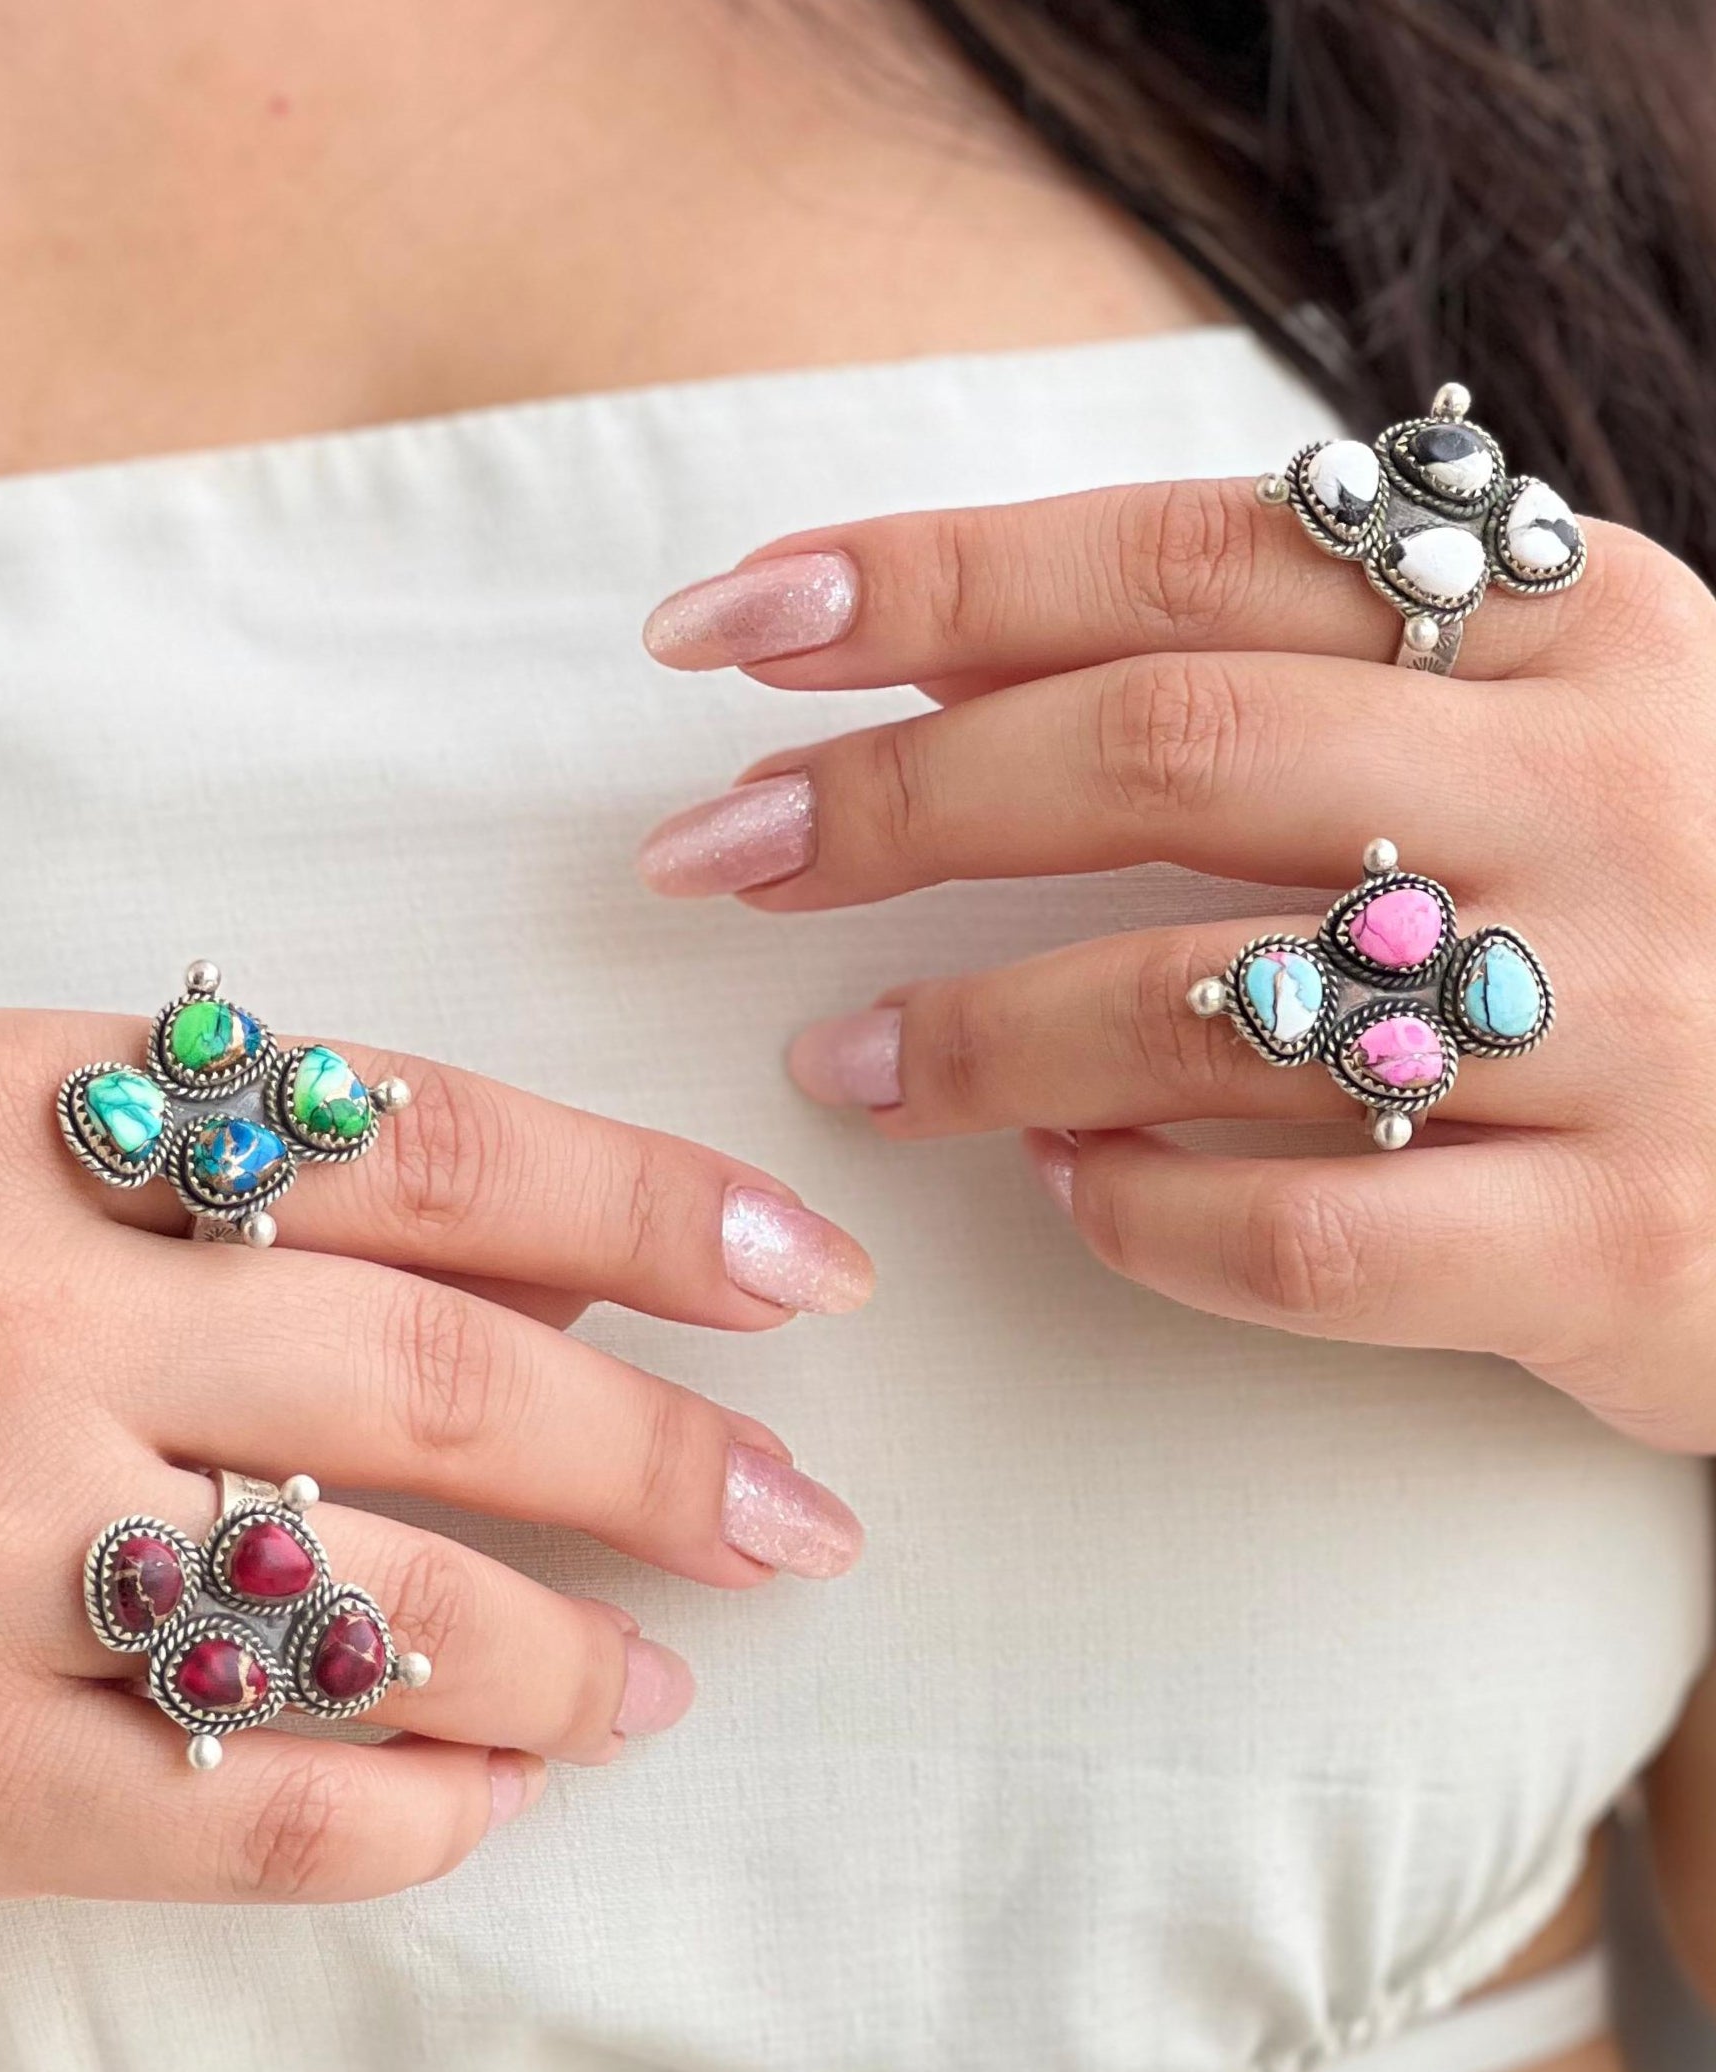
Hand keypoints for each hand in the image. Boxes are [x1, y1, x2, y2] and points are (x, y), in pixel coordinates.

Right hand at [0, 1009, 869, 1912]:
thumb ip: (264, 1186)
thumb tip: (573, 1255)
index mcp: (29, 1121)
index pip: (433, 1145)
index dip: (656, 1204)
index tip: (805, 1269)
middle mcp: (16, 1320)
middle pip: (456, 1382)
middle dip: (673, 1459)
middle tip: (804, 1518)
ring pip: (382, 1610)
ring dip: (574, 1660)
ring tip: (663, 1685)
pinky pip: (250, 1812)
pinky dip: (411, 1815)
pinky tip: (485, 1802)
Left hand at [638, 476, 1715, 1450]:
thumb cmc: (1672, 909)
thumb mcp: (1539, 723)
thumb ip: (1297, 668)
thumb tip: (948, 661)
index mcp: (1572, 625)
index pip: (1192, 554)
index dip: (934, 580)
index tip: (728, 625)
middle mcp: (1607, 793)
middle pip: (1170, 753)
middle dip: (899, 801)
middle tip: (720, 854)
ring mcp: (1633, 1025)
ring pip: (1213, 1006)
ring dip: (976, 1034)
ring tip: (847, 1063)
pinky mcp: (1627, 1249)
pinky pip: (1309, 1244)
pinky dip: (1141, 1216)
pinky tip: (1070, 1194)